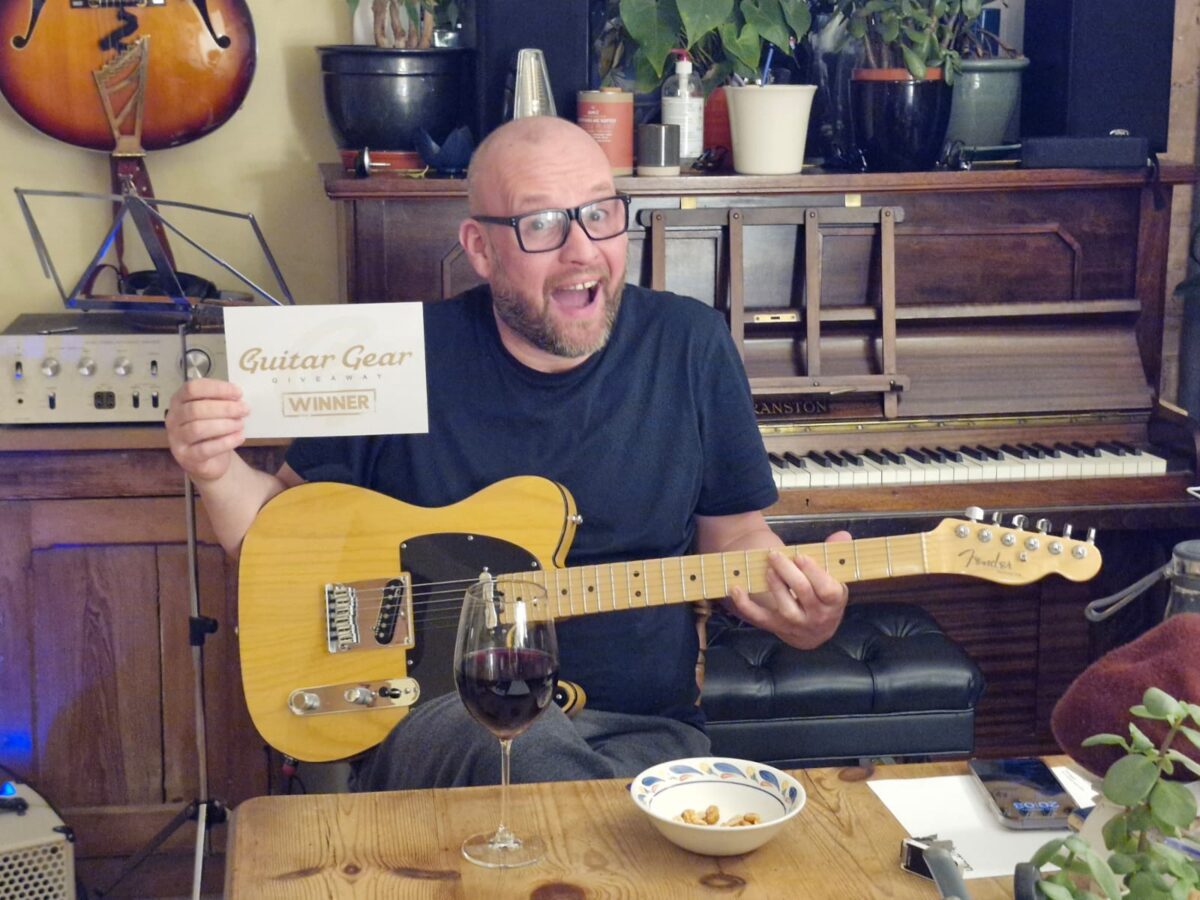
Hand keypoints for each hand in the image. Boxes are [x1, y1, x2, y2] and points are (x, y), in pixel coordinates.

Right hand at [164, 378, 248, 482]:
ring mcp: (177, 439)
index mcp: (179, 400)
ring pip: (198, 428)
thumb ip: (221, 401)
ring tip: (241, 424)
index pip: (192, 388)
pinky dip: (226, 442)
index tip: (238, 392)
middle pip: (195, 409)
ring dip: (225, 425)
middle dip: (225, 408)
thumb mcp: (214, 412)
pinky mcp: (186, 457)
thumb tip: (236, 397)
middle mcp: (173, 418)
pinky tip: (239, 437)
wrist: (209, 460)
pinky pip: (205, 449)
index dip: (217, 388)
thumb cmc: (211, 430)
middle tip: (244, 410)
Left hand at [726, 531, 851, 649]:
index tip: (800, 556)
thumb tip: (841, 535)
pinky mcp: (776, 627)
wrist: (815, 630)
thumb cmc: (824, 596)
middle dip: (788, 571)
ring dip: (775, 586)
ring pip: (785, 607)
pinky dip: (745, 605)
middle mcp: (817, 616)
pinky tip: (736, 589)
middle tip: (775, 555)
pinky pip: (759, 618)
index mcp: (834, 602)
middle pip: (803, 592)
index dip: (813, 572)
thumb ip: (834, 554)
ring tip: (768, 569)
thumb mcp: (834, 577)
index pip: (827, 589)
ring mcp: (796, 623)